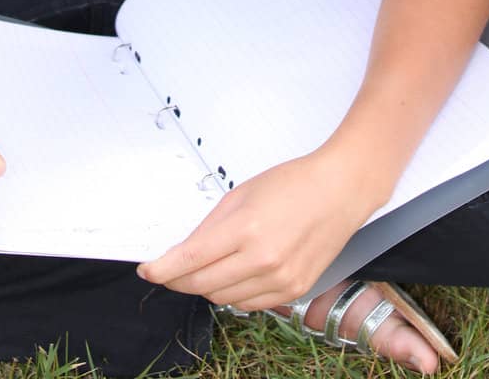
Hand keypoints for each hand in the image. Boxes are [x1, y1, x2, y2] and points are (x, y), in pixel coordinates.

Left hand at [137, 150, 372, 309]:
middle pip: (202, 284)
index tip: (147, 270)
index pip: (191, 260)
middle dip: (178, 279)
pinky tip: (233, 275)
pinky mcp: (293, 292)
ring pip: (223, 299)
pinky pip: (248, 305)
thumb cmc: (295, 183)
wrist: (341, 191)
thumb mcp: (243, 194)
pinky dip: (233, 294)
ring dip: (205, 286)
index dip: (163, 269)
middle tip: (168, 270)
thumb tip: (184, 251)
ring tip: (206, 267)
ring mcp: (280, 281)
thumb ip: (210, 226)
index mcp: (247, 229)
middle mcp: (263, 261)